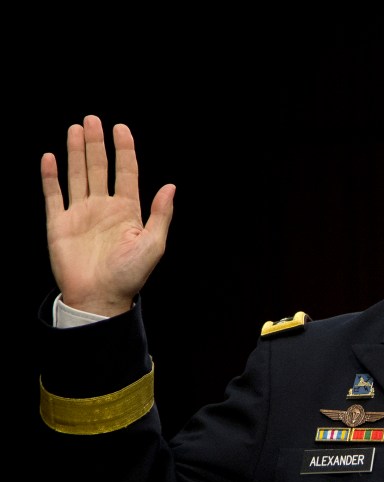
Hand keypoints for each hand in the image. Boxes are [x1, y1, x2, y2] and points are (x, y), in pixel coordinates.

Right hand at [41, 115, 174, 315]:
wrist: (100, 298)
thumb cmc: (130, 275)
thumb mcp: (153, 245)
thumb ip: (160, 215)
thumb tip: (170, 187)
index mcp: (128, 211)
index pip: (126, 173)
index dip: (124, 150)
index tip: (121, 128)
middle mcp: (104, 208)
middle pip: (100, 168)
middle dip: (96, 143)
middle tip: (93, 119)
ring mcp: (81, 214)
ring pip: (78, 175)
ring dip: (76, 152)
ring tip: (76, 129)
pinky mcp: (59, 224)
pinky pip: (54, 195)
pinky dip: (51, 177)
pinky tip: (50, 157)